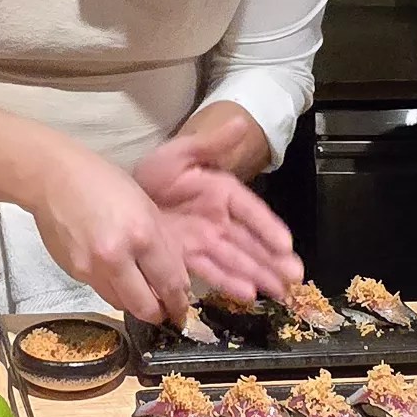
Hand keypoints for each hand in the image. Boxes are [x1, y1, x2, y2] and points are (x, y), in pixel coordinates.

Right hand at [28, 149, 190, 325]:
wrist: (54, 179)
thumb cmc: (104, 184)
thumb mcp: (146, 206)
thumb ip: (163, 245)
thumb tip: (175, 279)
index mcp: (142, 235)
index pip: (169, 284)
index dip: (179, 303)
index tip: (182, 309)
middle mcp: (116, 258)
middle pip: (145, 309)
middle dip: (159, 314)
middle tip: (164, 310)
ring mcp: (91, 269)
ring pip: (122, 305)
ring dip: (135, 302)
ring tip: (140, 290)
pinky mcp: (74, 273)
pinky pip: (102, 291)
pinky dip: (113, 288)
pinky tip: (113, 270)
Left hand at [134, 136, 301, 302]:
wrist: (121, 197)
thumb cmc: (155, 172)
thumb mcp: (181, 152)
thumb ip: (212, 143)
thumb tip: (240, 121)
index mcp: (223, 193)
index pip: (252, 211)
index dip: (268, 227)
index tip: (286, 244)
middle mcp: (219, 220)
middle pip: (251, 242)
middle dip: (273, 260)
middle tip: (295, 277)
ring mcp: (205, 242)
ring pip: (237, 260)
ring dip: (258, 275)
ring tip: (279, 291)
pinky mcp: (188, 259)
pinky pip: (211, 271)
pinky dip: (229, 283)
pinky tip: (247, 295)